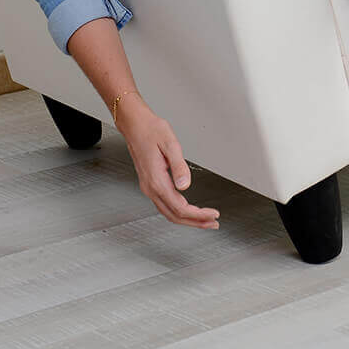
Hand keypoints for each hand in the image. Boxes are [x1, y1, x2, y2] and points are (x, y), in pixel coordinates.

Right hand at [116, 95, 219, 228]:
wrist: (135, 125)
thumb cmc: (151, 130)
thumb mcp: (170, 144)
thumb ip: (179, 166)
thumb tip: (185, 185)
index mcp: (156, 180)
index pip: (180, 207)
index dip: (198, 215)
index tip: (213, 214)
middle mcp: (151, 188)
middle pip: (174, 215)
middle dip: (195, 222)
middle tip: (213, 223)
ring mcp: (149, 187)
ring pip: (169, 212)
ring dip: (187, 219)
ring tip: (205, 220)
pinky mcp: (150, 184)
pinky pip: (165, 205)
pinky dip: (179, 212)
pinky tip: (189, 210)